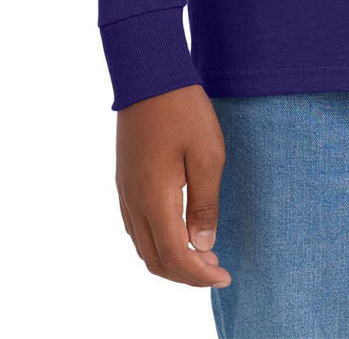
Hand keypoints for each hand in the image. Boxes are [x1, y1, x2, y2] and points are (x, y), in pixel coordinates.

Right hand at [115, 84, 231, 287]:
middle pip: (154, 259)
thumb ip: (204, 204)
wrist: (148, 72)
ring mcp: (125, 190)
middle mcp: (134, 201)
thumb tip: (203, 245)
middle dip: (185, 274)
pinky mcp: (124, 179)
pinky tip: (178, 232)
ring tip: (201, 255)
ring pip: (142, 246)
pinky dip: (156, 242)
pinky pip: (135, 226)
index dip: (199, 274)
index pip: (175, 255)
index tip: (224, 275)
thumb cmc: (183, 109)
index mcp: (155, 198)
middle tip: (215, 270)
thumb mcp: (208, 154)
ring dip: (170, 260)